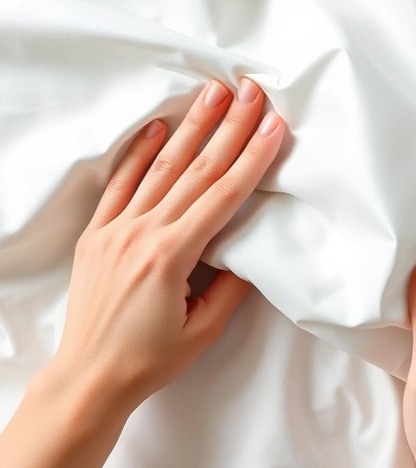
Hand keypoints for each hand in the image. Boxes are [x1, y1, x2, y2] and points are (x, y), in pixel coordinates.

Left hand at [57, 78, 283, 410]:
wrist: (89, 377)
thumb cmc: (150, 360)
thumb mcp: (205, 329)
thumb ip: (231, 285)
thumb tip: (248, 250)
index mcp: (172, 256)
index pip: (224, 195)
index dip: (253, 157)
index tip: (274, 125)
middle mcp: (142, 233)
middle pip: (197, 170)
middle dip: (229, 127)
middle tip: (250, 91)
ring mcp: (116, 230)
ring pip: (162, 167)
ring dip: (191, 127)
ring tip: (212, 93)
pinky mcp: (98, 234)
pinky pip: (121, 184)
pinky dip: (139, 152)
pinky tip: (157, 126)